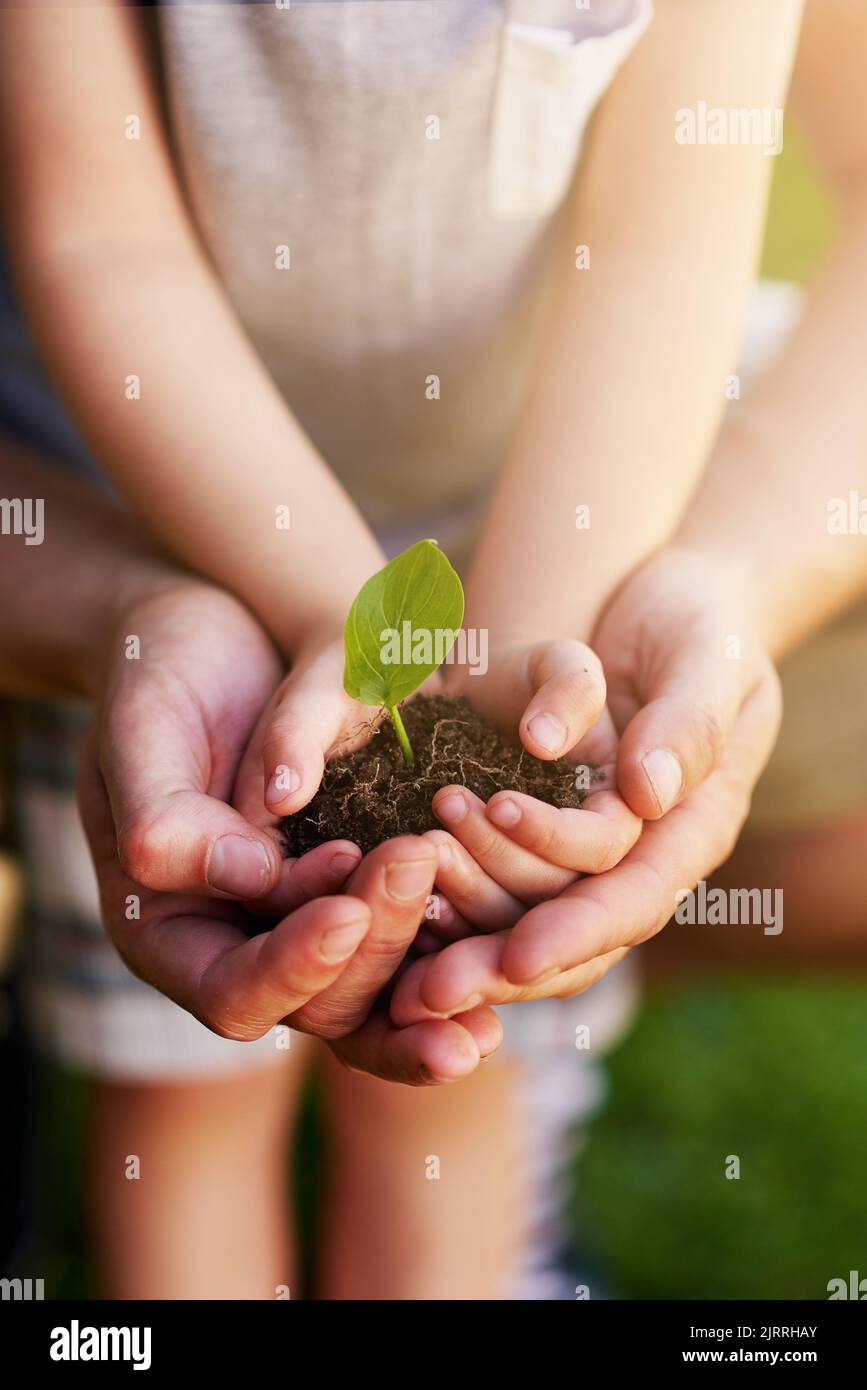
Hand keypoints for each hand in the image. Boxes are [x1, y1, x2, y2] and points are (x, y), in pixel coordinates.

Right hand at [86, 577, 500, 1080]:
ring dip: (431, 965)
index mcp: (168, 931)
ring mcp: (306, 921)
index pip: (231, 993)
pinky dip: (453, 942)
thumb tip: (245, 876)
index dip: (291, 968)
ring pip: (377, 987)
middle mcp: (243, 944)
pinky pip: (410, 937)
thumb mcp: (139, 728)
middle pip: (320, 1003)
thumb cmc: (159, 673)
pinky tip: (509, 938)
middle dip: (375, 949)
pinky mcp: (360, 888)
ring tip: (486, 925)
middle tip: (419, 867)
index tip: (345, 912)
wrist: (217, 631)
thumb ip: (164, 813)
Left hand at [391, 550, 781, 1021]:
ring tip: (399, 919)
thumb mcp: (707, 654)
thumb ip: (687, 721)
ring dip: (465, 930)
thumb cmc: (696, 622)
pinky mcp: (545, 838)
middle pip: (577, 938)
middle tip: (429, 991)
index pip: (636, 898)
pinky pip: (500, 888)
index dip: (576, 932)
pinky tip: (396, 907)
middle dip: (502, 965)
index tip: (517, 957)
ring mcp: (593, 854)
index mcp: (694, 829)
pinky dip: (450, 901)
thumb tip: (647, 793)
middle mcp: (643, 858)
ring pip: (530, 920)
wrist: (660, 606)